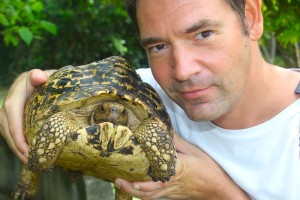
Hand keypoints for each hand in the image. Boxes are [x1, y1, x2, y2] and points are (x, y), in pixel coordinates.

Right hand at [0, 69, 54, 162]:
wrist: (43, 80)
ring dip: (17, 148)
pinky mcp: (11, 119)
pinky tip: (27, 155)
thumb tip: (39, 77)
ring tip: (30, 162)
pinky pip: (11, 134)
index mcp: (17, 93)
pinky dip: (17, 145)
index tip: (27, 149)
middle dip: (17, 146)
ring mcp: (8, 112)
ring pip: (7, 133)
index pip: (12, 114)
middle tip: (31, 160)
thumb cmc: (47, 79)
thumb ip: (40, 76)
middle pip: (8, 128)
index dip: (18, 133)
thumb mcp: (45, 75)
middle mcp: (9, 104)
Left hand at [114, 134, 249, 199]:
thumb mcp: (194, 151)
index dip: (136, 176)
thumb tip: (164, 131)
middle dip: (129, 187)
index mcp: (174, 171)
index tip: (123, 169)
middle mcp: (169, 184)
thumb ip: (177, 142)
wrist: (219, 190)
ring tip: (122, 184)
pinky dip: (145, 195)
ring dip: (134, 192)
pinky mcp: (173, 196)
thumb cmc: (208, 170)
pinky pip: (156, 198)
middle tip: (116, 180)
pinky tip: (139, 189)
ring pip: (149, 197)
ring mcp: (171, 193)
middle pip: (145, 191)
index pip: (152, 175)